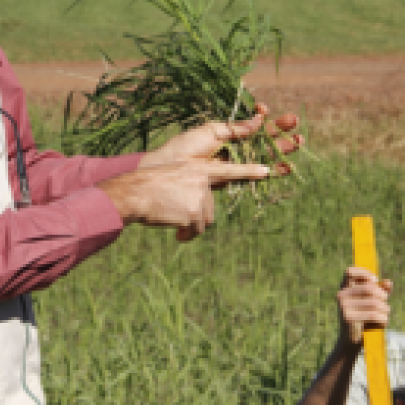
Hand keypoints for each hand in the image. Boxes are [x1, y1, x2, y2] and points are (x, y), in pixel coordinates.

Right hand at [98, 159, 270, 240]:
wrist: (135, 193)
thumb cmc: (149, 187)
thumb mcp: (174, 177)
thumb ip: (191, 186)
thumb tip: (200, 209)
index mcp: (198, 169)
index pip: (230, 170)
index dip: (250, 172)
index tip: (268, 171)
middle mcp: (202, 181)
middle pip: (209, 207)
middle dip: (196, 216)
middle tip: (178, 217)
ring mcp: (199, 196)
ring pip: (204, 220)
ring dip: (191, 227)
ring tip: (174, 223)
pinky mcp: (194, 212)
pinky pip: (196, 230)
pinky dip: (187, 235)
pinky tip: (176, 233)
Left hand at [139, 103, 301, 171]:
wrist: (170, 171)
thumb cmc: (186, 147)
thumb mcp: (212, 131)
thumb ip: (236, 128)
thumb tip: (260, 119)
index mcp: (226, 132)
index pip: (250, 123)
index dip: (261, 116)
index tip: (267, 109)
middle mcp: (232, 147)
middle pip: (262, 138)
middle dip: (279, 130)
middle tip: (295, 122)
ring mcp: (234, 163)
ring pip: (263, 155)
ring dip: (281, 148)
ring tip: (298, 141)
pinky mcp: (233, 179)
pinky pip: (256, 173)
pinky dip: (272, 170)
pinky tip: (284, 166)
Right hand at [336, 267, 391, 347]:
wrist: (350, 343)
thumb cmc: (362, 320)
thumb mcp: (370, 304)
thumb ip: (380, 291)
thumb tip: (388, 283)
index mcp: (343, 289)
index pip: (350, 272)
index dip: (364, 273)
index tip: (374, 281)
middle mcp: (341, 296)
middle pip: (370, 288)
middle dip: (383, 296)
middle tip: (385, 305)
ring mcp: (344, 307)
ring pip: (375, 303)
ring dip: (385, 310)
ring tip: (385, 315)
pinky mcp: (349, 319)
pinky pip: (374, 315)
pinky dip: (383, 320)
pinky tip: (382, 323)